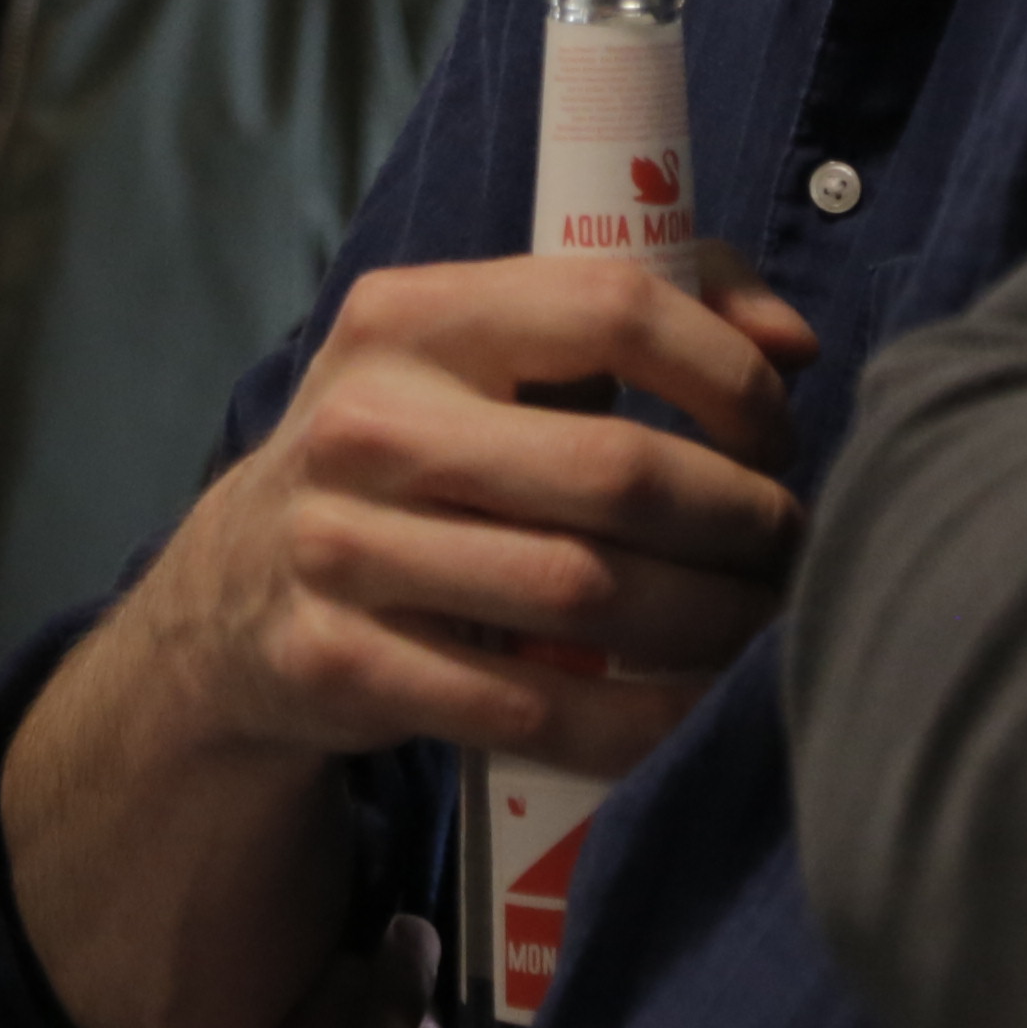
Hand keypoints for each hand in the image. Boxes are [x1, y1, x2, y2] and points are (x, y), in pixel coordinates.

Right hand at [122, 246, 822, 785]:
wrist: (234, 596)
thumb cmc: (412, 453)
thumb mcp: (484, 354)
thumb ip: (638, 314)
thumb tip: (792, 344)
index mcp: (411, 315)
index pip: (611, 307)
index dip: (726, 374)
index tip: (773, 435)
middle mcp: (367, 422)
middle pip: (615, 470)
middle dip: (740, 519)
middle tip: (789, 548)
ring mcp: (342, 548)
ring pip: (586, 593)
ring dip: (711, 622)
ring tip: (761, 623)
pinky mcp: (340, 664)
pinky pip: (534, 707)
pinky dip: (638, 720)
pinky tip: (691, 708)